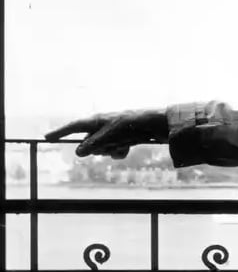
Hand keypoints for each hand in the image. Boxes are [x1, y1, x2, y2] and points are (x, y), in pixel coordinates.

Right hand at [45, 109, 168, 158]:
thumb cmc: (131, 125)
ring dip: (110, 150)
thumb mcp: (109, 135)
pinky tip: (128, 147)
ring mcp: (112, 133)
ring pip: (102, 150)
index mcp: (96, 120)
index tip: (47, 138)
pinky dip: (119, 152)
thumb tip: (79, 152)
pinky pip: (115, 151)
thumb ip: (93, 144)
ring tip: (122, 143)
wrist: (155, 125)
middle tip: (110, 143)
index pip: (73, 127)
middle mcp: (102, 126)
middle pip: (89, 143)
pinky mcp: (122, 139)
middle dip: (97, 148)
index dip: (60, 132)